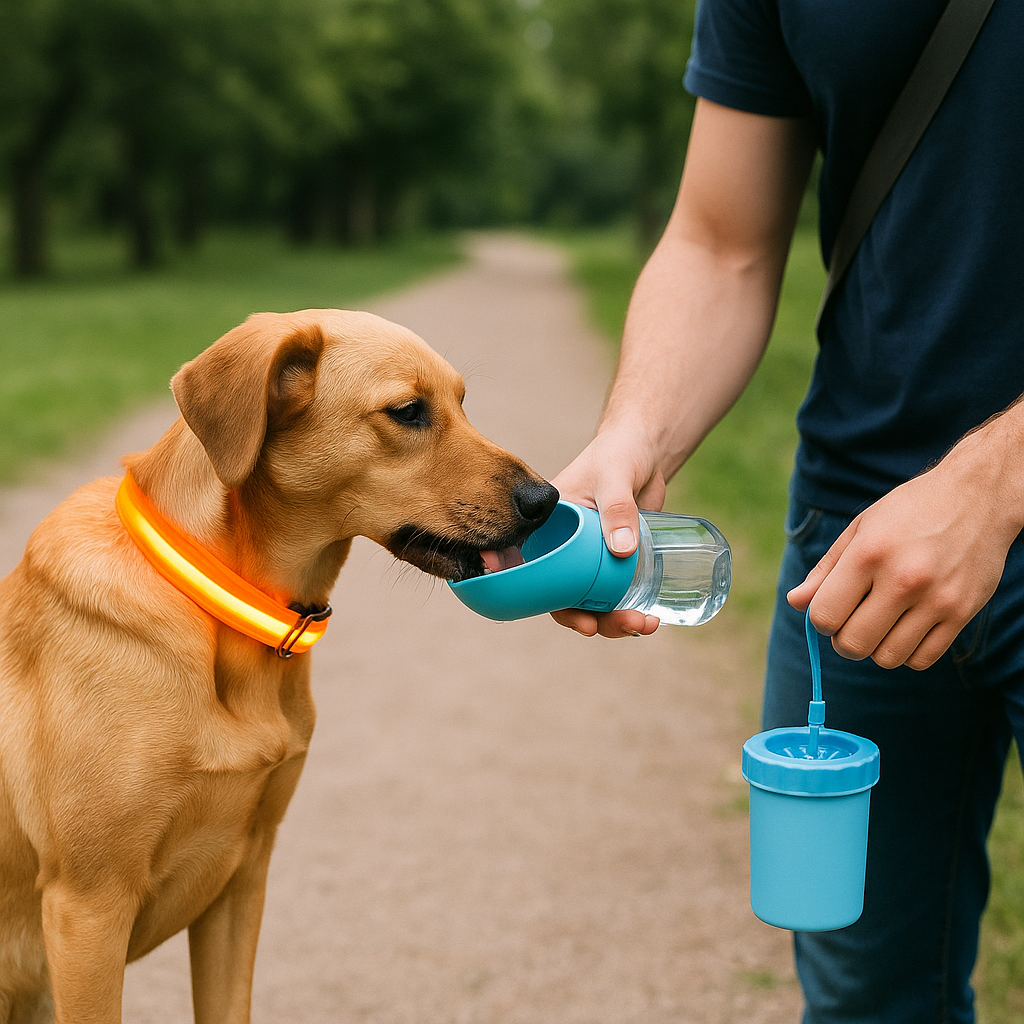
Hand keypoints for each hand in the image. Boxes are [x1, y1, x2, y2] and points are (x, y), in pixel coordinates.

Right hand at [549, 426, 662, 637]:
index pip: (534, 571)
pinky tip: (650, 619)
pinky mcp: (613, 562)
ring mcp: (588, 559)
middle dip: (590, 619)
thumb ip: (618, 508)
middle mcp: (562, 548)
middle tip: (619, 625)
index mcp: (546, 529)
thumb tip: (622, 550)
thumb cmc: (619, 453)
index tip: (572, 619)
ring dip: (613, 621)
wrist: (646, 450)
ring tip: (644, 624)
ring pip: (592, 601)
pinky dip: (628, 610)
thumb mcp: (614, 477)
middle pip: (565, 596)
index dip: (544, 601)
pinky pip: (615, 594)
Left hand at [787, 419, 1023, 669]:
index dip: (820, 619)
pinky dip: (907, 652)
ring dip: (876, 648)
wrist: (978, 497)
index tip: (831, 607)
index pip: (824, 616)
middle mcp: (904, 580)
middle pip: (853, 644)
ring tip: (882, 621)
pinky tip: (907, 627)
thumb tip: (795, 602)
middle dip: (843, 639)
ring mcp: (937, 600)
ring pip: (887, 658)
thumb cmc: (909, 511)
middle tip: (853, 620)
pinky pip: (922, 659)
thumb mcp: (861, 528)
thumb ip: (826, 569)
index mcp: (869, 554)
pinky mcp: (962, 613)